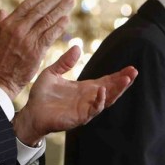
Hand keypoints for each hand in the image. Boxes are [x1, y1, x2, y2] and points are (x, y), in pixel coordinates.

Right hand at [0, 0, 73, 99]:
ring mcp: (27, 40)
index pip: (27, 5)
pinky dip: (59, 26)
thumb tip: (2, 10)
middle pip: (40, 10)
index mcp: (7, 25)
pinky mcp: (36, 51)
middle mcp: (18, 29)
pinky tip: (67, 19)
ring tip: (70, 1)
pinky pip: (50, 35)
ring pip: (47, 20)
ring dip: (61, 9)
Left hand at [12, 46, 137, 145]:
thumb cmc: (41, 95)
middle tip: (134, 72)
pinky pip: (93, 110)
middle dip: (123, 82)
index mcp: (84, 88)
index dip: (118, 75)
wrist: (30, 113)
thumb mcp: (53, 73)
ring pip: (106, 100)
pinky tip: (103, 91)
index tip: (131, 68)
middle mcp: (88, 99)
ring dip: (116, 90)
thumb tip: (77, 46)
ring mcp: (85, 109)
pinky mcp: (79, 117)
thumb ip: (65, 62)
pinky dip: (99, 101)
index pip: (106, 80)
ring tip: (125, 79)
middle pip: (111, 90)